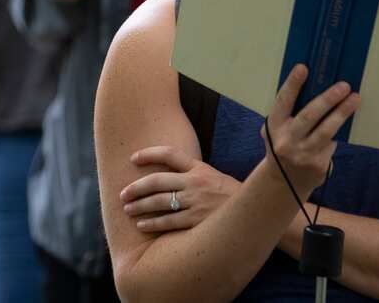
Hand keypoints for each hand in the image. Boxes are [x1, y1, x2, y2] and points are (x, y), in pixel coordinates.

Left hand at [120, 145, 239, 233]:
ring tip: (127, 209)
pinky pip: (169, 221)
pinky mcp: (198, 221)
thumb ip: (194, 175)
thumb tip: (169, 176)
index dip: (149, 153)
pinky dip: (153, 223)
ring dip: (140, 206)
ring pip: (159, 202)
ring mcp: (196, 202)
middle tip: (123, 193)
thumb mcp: (215, 178)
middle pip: (157, 181)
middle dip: (136, 187)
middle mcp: (195, 183)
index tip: (132, 158)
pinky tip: (141, 225)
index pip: (170, 154)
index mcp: (200, 169)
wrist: (255, 214)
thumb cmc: (232, 198)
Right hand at [261, 65, 360, 200]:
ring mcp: (303, 154)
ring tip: (355, 99)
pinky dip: (339, 132)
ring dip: (342, 113)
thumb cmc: (283, 144)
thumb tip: (313, 87)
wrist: (283, 182)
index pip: (283, 101)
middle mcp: (286, 140)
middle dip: (328, 99)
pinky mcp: (318, 165)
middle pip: (309, 116)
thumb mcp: (277, 129)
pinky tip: (348, 122)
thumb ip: (289, 113)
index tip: (303, 67)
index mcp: (274, 126)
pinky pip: (331, 144)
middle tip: (344, 85)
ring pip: (326, 131)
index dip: (293, 84)